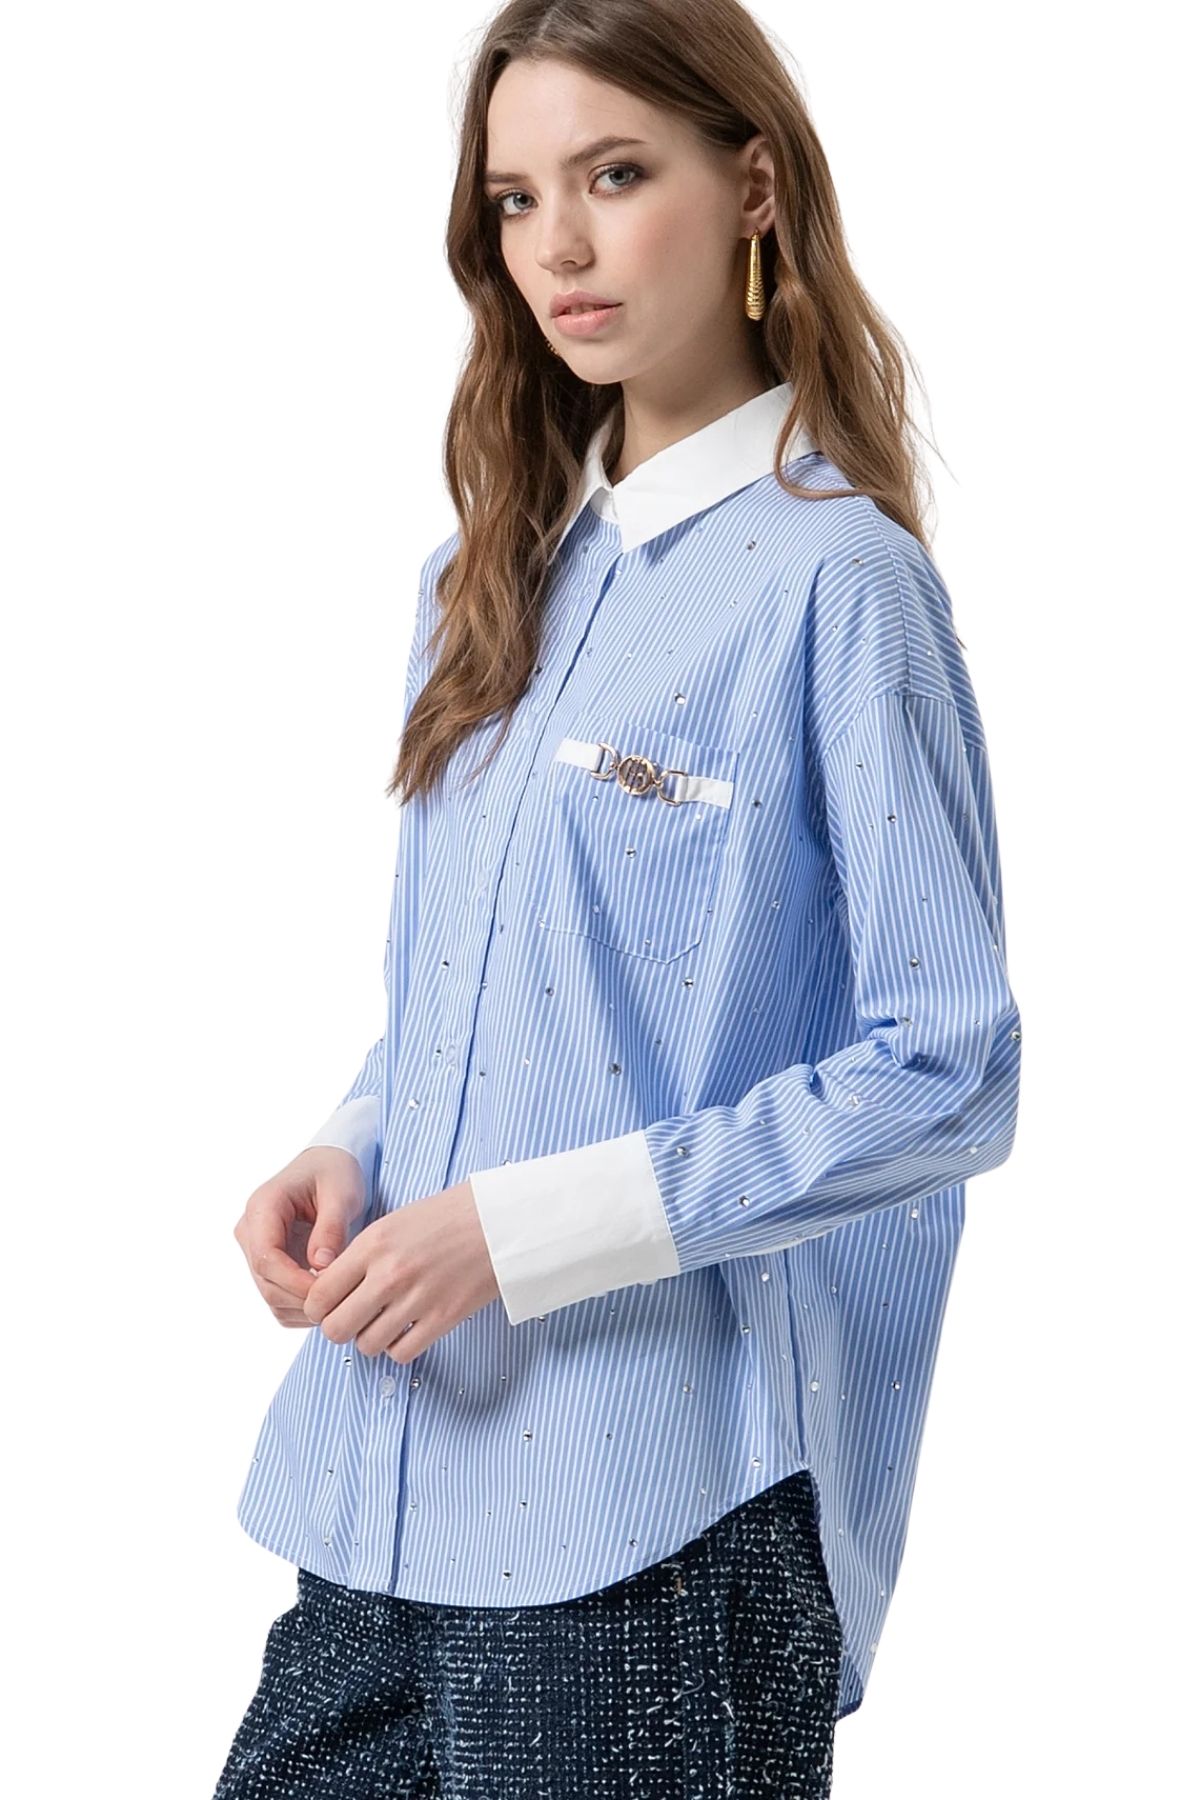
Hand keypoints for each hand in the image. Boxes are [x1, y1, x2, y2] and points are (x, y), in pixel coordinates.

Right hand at [233, 1147, 366, 1326]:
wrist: (328, 1167)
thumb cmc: (335, 1173)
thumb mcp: (341, 1193)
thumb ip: (331, 1228)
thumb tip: (320, 1266)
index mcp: (262, 1207)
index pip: (266, 1257)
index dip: (295, 1281)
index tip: (329, 1289)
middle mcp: (251, 1232)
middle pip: (267, 1283)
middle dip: (304, 1297)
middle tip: (343, 1298)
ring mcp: (256, 1251)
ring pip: (271, 1297)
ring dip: (305, 1306)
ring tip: (342, 1296)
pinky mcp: (267, 1266)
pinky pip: (279, 1300)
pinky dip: (303, 1307)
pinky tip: (331, 1296)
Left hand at [302, 1180, 500, 1362]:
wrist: (497, 1222)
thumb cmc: (444, 1219)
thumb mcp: (392, 1224)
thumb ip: (358, 1257)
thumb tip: (330, 1292)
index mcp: (372, 1245)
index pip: (320, 1295)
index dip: (318, 1308)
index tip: (328, 1307)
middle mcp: (390, 1274)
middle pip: (336, 1329)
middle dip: (340, 1328)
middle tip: (354, 1319)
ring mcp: (417, 1299)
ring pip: (367, 1345)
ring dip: (371, 1339)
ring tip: (384, 1322)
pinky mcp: (443, 1318)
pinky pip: (401, 1353)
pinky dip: (399, 1347)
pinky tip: (407, 1330)